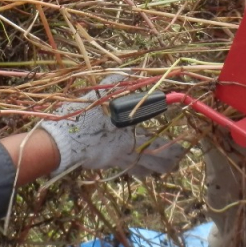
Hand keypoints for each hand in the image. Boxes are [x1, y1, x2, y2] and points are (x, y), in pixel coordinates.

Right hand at [40, 75, 185, 176]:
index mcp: (127, 127)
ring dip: (157, 168)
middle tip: (180, 159)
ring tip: (169, 170)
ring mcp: (118, 156)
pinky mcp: (109, 163)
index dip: (168, 137)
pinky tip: (144, 175)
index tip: (182, 140)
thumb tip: (125, 71)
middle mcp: (126, 144)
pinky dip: (139, 172)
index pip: (153, 131)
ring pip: (143, 164)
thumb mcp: (97, 97)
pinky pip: (129, 169)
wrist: (63, 142)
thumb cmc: (82, 119)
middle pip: (153, 153)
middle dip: (168, 157)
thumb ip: (113, 84)